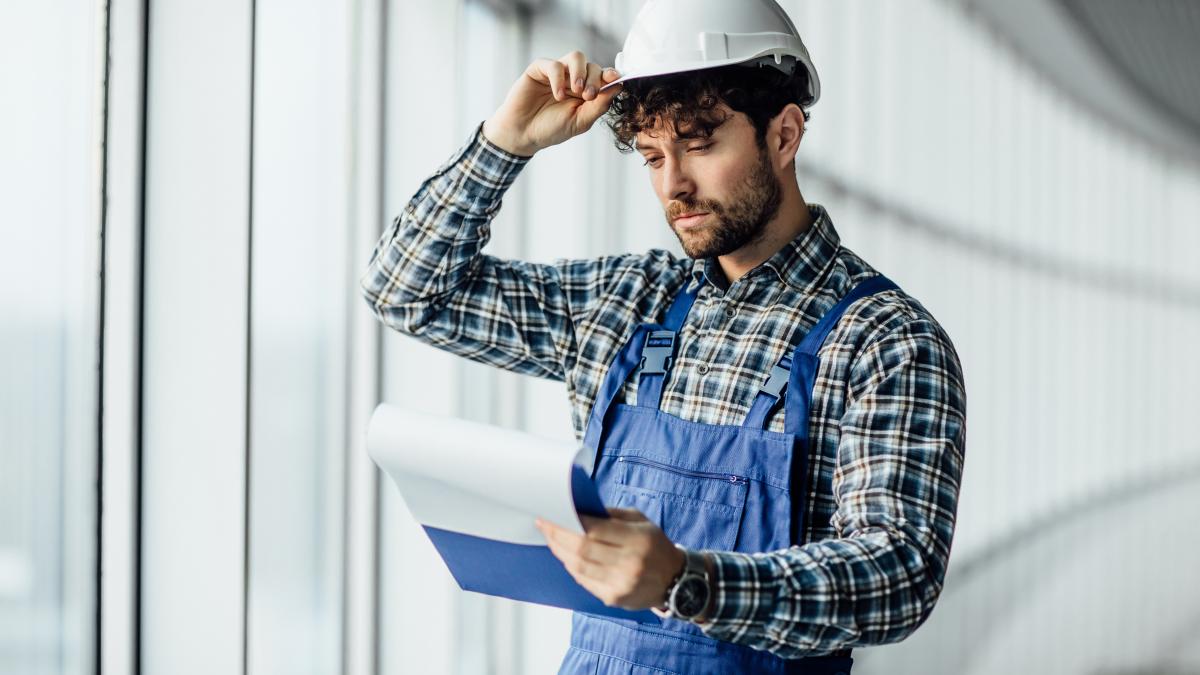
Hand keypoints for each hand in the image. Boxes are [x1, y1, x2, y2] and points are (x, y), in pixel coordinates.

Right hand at [483, 50, 622, 156]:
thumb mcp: (581, 121)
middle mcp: (573, 78)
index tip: (614, 78)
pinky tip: (558, 95)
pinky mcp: (539, 69)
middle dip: (594, 79)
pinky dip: (559, 78)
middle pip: (592, 65)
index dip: (610, 74)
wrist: (523, 134)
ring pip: (576, 57)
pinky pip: (553, 64)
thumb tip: (618, 86)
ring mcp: (557, 72)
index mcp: (586, 91)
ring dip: (580, 72)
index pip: (603, 76)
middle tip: (588, 96)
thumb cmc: (551, 128)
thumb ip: (600, 105)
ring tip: (577, 90)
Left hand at [535, 508, 684, 609]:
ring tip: (550, 538)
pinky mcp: (613, 598)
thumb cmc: (655, 545)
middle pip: (582, 549)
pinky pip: (583, 581)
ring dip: (559, 551)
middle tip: (544, 524)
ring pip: (578, 567)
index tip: (552, 513)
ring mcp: (620, 584)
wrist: (675, 581)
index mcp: (638, 540)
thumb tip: (579, 509)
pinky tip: (565, 555)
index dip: (569, 522)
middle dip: (557, 535)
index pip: (595, 530)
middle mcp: (629, 564)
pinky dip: (570, 566)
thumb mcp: (641, 521)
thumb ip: (611, 515)